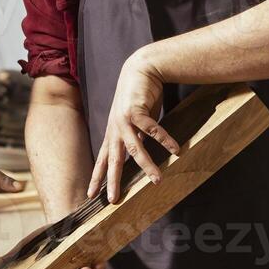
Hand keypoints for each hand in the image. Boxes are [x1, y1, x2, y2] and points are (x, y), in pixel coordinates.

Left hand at [88, 49, 180, 202]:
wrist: (140, 69)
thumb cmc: (139, 97)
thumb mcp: (134, 122)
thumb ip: (136, 138)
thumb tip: (141, 156)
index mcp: (113, 133)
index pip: (102, 160)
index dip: (97, 177)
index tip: (91, 195)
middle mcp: (115, 129)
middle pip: (113, 160)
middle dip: (112, 181)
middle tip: (114, 199)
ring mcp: (124, 120)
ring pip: (135, 149)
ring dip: (147, 165)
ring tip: (157, 180)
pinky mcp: (136, 110)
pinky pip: (152, 130)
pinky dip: (165, 140)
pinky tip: (176, 149)